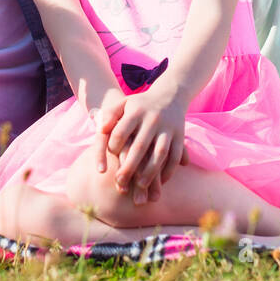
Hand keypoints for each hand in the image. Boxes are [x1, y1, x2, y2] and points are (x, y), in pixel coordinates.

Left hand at [102, 84, 188, 205]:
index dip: (114, 145)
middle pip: (140, 146)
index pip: (121, 131)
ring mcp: (168, 128)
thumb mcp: (123, 103)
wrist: (170, 95)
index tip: (110, 156)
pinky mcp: (179, 135)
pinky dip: (169, 169)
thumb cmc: (140, 104)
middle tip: (120, 182)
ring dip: (151, 171)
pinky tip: (161, 181)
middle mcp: (152, 120)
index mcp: (136, 111)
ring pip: (160, 153)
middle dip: (130, 166)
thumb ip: (110, 115)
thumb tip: (100, 129)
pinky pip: (175, 155)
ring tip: (140, 185)